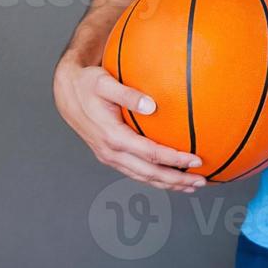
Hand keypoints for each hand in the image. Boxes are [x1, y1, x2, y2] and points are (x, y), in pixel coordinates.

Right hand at [53, 57, 209, 192]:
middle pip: (149, 173)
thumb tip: (151, 105)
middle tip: (201, 182)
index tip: (196, 160)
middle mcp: (111, 152)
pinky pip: (135, 171)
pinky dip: (154, 177)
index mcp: (113, 136)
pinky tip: (169, 174)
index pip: (150, 153)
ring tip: (190, 185)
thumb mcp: (105, 83)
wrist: (66, 93)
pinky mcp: (110, 155)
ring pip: (142, 176)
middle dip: (175, 180)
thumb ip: (128, 94)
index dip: (174, 159)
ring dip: (166, 183)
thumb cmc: (88, 84)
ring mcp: (109, 156)